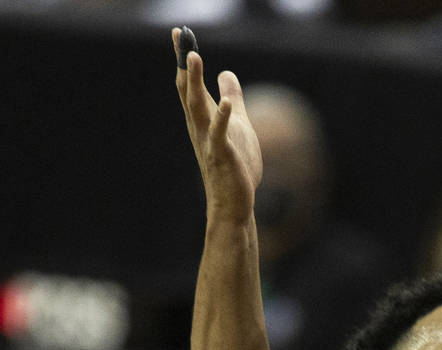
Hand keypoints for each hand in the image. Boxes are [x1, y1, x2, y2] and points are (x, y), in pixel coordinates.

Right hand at [173, 28, 261, 223]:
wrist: (234, 203)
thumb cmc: (235, 166)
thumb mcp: (240, 125)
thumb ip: (233, 98)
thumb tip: (226, 73)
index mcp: (202, 119)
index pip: (191, 84)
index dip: (186, 59)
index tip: (180, 33)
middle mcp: (199, 127)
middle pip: (188, 90)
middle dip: (185, 63)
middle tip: (180, 35)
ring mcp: (208, 141)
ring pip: (198, 108)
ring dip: (196, 82)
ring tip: (194, 57)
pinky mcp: (222, 156)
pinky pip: (220, 135)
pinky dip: (223, 119)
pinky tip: (226, 103)